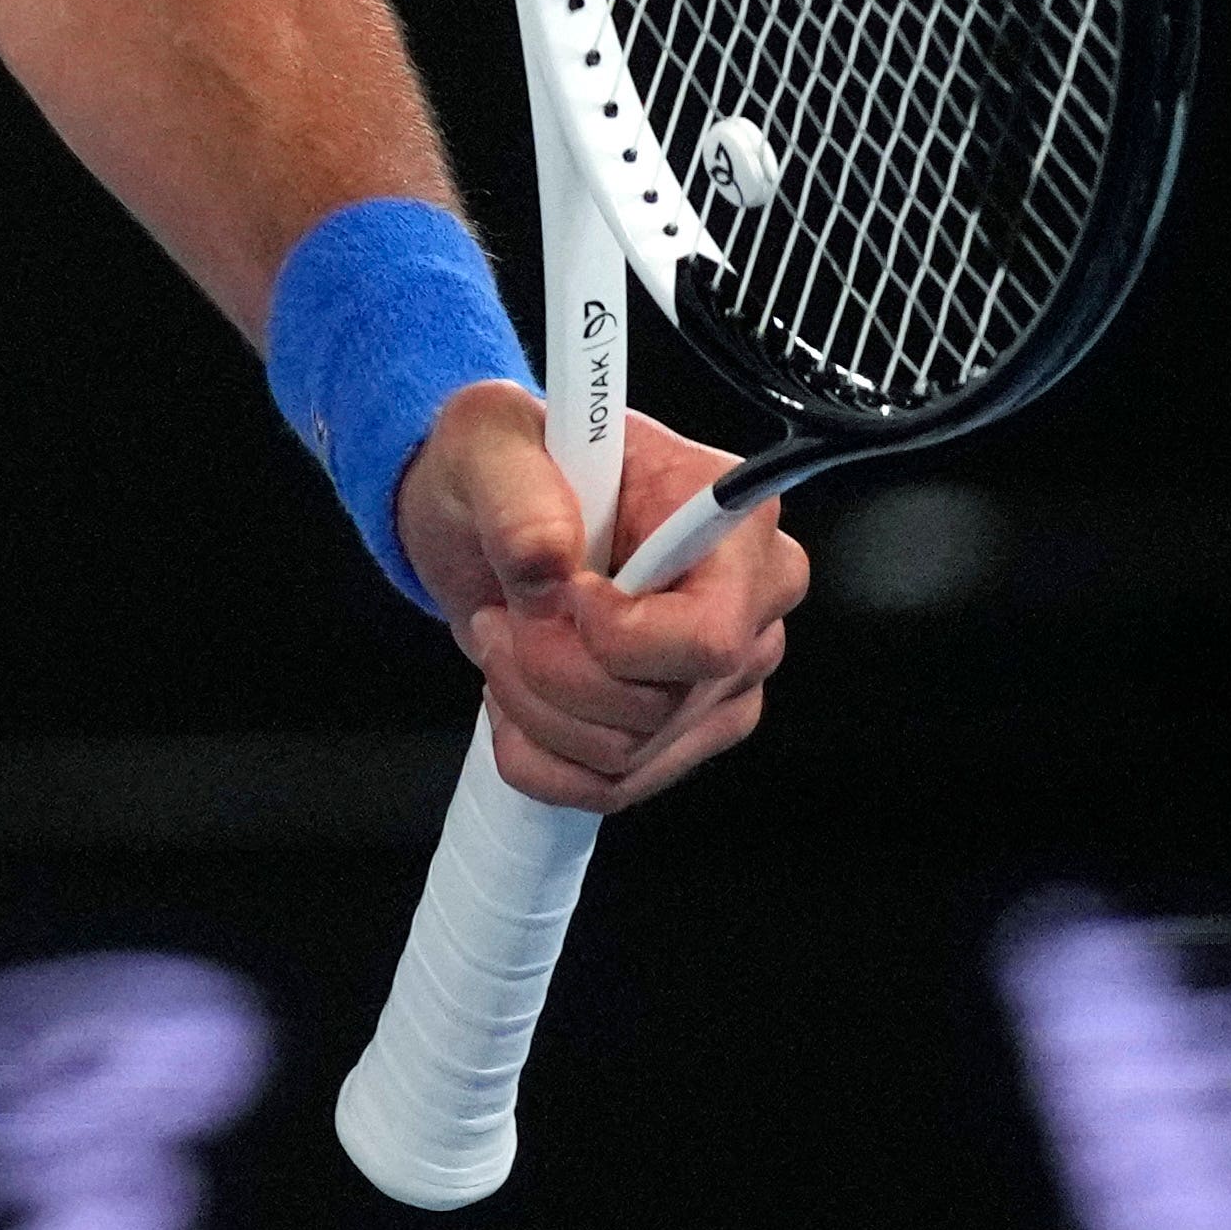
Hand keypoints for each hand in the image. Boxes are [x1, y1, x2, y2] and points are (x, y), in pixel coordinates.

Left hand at [396, 388, 808, 810]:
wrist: (480, 517)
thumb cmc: (504, 467)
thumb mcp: (486, 441)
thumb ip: (516, 490)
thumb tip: (548, 558)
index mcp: (728, 517)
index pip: (713, 633)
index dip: (620, 639)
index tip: (557, 592)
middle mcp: (750, 602)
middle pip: (664, 702)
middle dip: (553, 670)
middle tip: (501, 615)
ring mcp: (726, 677)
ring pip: (631, 753)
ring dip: (534, 706)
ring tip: (503, 637)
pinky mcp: (686, 731)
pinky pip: (613, 788)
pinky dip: (539, 757)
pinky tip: (513, 699)